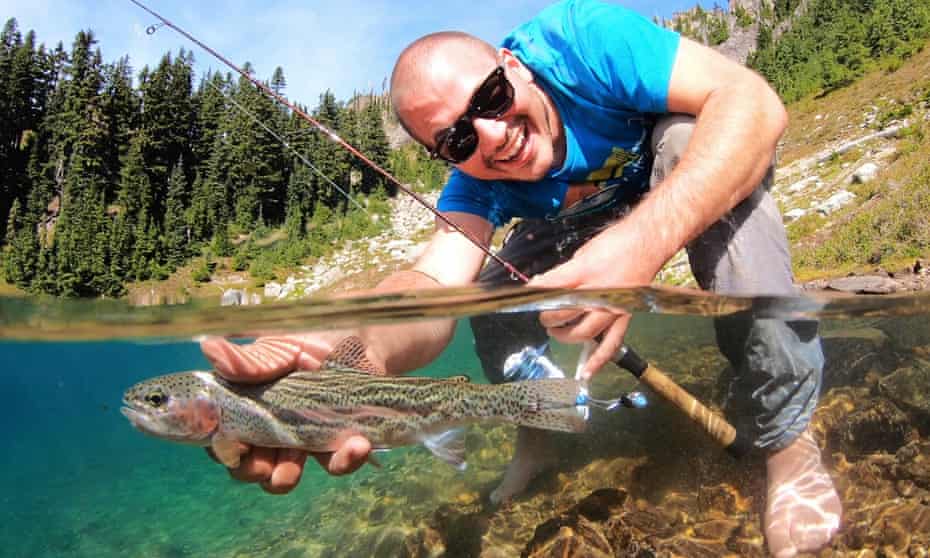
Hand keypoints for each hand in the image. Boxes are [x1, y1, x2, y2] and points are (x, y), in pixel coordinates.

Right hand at [200, 333, 373, 492]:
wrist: (361, 342)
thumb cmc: (313, 341)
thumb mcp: (279, 348)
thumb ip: (248, 359)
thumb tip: (209, 348)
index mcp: (246, 404)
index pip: (220, 433)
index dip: (219, 444)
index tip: (228, 443)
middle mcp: (268, 427)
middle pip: (246, 464)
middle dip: (250, 471)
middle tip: (261, 466)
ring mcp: (300, 439)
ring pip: (284, 475)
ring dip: (285, 477)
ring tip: (295, 466)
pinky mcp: (335, 443)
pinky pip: (336, 463)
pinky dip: (345, 460)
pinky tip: (357, 445)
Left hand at [528, 228, 657, 378]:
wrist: (649, 243)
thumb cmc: (618, 242)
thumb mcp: (585, 251)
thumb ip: (566, 272)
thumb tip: (546, 285)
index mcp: (587, 272)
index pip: (554, 287)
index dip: (538, 292)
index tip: (529, 293)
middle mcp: (599, 293)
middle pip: (563, 313)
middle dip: (548, 315)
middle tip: (543, 313)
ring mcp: (612, 308)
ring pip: (582, 332)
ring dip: (564, 334)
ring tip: (555, 329)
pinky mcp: (623, 317)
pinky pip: (610, 344)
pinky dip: (597, 360)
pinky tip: (585, 372)